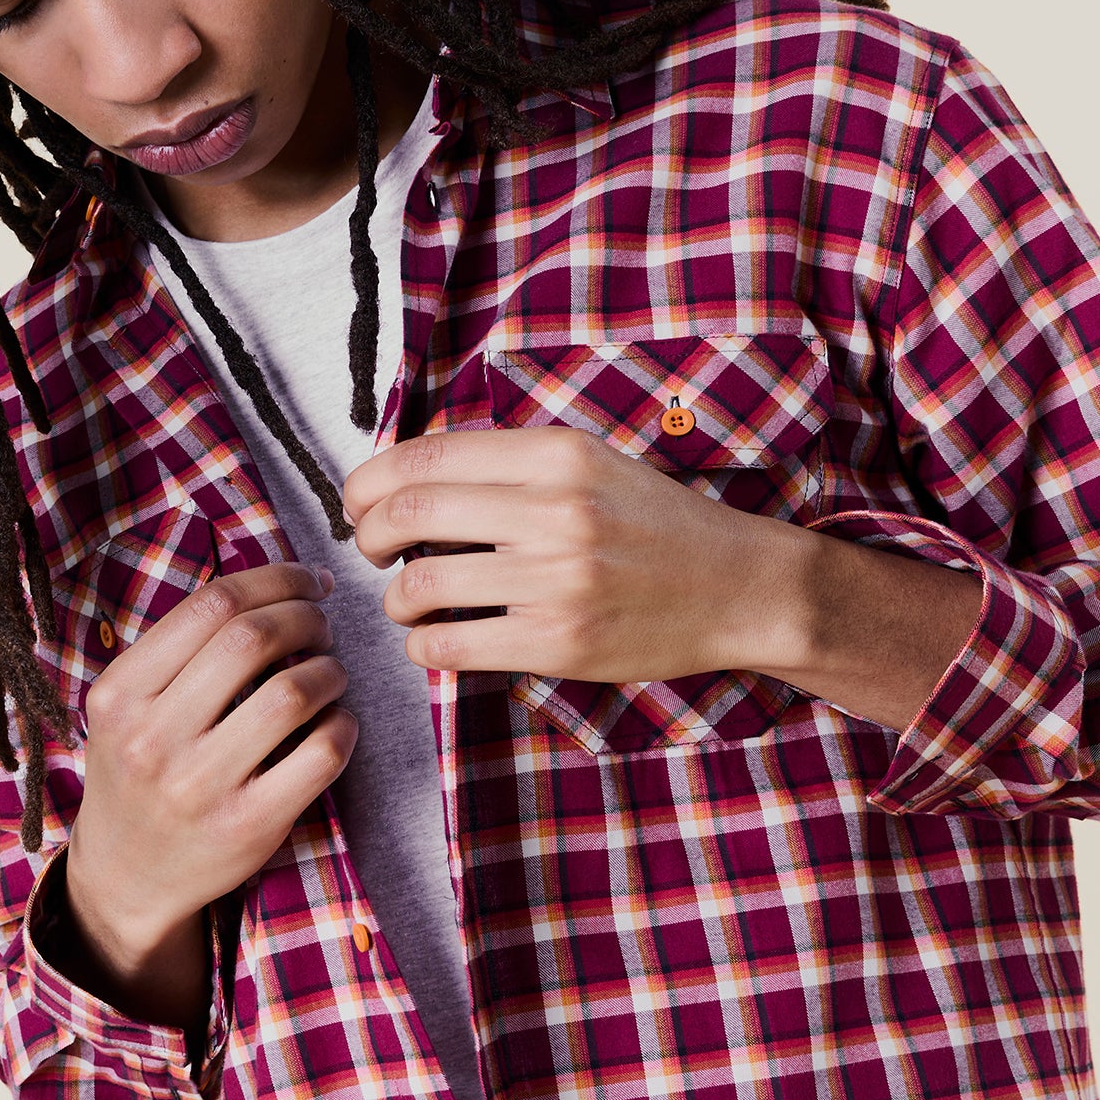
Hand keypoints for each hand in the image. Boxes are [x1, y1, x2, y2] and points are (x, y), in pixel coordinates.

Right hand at [65, 561, 355, 1013]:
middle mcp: (152, 738)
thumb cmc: (141, 770)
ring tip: (331, 673)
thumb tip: (280, 584)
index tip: (309, 580)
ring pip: (293, 693)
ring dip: (330, 670)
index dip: (277, 578)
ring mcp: (199, 786)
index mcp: (120, 694)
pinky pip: (321, 753)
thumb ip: (182, 649)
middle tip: (323, 624)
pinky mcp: (248, 826)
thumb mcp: (128, 706)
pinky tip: (337, 721)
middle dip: (307, 616)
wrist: (126, 875)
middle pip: (254, 638)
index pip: (212, 603)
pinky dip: (344, 724)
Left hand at [341, 427, 801, 683]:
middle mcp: (556, 510)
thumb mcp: (591, 463)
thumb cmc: (658, 525)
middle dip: (369, 534)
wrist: (739, 588)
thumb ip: (510, 464)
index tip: (359, 500)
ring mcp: (557, 580)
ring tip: (409, 600)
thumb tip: (408, 474)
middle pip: (409, 512)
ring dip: (396, 597)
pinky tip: (435, 639)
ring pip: (420, 583)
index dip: (370, 479)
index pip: (426, 454)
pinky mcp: (560, 643)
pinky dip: (423, 644)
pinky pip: (449, 645)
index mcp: (558, 454)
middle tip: (374, 550)